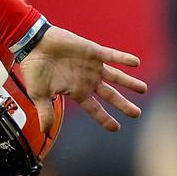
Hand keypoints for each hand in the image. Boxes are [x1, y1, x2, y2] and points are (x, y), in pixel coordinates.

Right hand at [19, 26, 146, 132]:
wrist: (33, 44)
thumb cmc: (34, 69)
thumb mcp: (39, 94)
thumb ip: (45, 112)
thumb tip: (44, 131)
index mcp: (76, 92)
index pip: (94, 109)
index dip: (105, 119)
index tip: (116, 128)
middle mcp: (87, 80)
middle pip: (110, 95)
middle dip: (124, 104)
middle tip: (137, 113)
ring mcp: (92, 66)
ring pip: (116, 76)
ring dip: (130, 82)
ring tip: (143, 89)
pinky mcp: (93, 51)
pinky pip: (112, 55)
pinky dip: (123, 58)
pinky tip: (136, 63)